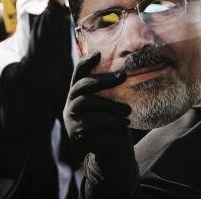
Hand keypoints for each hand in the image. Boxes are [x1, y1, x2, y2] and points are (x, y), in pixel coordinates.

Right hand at [64, 51, 139, 195]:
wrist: (114, 147)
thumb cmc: (116, 120)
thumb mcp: (115, 101)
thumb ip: (115, 88)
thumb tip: (129, 69)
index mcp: (80, 92)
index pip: (79, 73)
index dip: (86, 62)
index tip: (98, 53)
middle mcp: (72, 102)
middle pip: (82, 85)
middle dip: (103, 79)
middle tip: (123, 76)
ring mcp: (71, 117)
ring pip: (88, 102)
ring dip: (110, 104)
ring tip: (127, 110)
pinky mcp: (75, 131)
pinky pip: (92, 121)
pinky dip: (111, 120)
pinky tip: (125, 122)